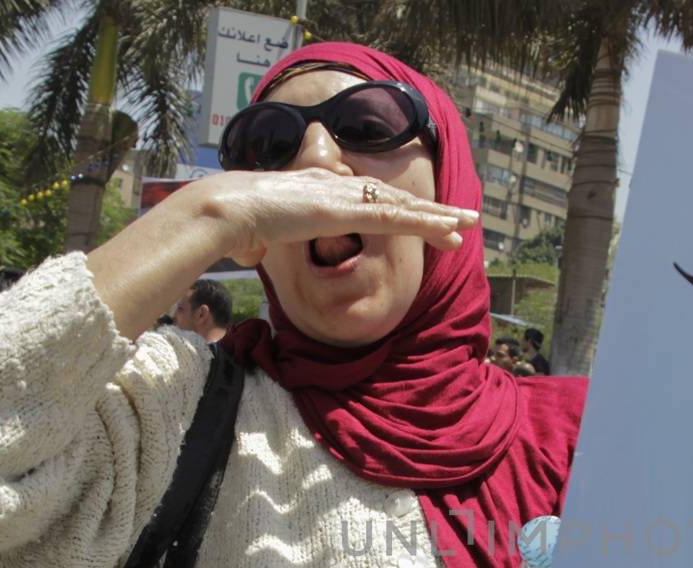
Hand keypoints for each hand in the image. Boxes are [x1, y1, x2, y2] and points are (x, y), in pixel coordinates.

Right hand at [194, 169, 479, 266]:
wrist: (224, 210)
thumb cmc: (230, 224)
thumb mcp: (252, 235)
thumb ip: (259, 243)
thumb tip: (248, 254)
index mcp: (319, 190)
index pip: (369, 200)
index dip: (400, 209)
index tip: (424, 219)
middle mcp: (336, 187)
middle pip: (394, 199)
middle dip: (432, 211)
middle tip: (465, 218)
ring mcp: (342, 197)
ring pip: (401, 207)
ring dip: (438, 218)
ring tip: (469, 225)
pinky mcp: (346, 211)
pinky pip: (393, 219)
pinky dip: (423, 225)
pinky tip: (446, 233)